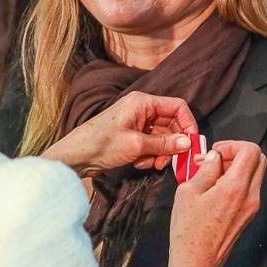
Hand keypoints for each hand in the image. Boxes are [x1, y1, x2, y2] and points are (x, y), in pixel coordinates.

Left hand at [41, 92, 197, 176]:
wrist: (75, 157)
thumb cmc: (101, 144)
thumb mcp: (136, 145)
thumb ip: (164, 143)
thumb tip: (188, 143)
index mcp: (143, 102)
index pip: (177, 107)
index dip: (188, 125)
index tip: (191, 144)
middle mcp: (141, 108)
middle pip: (171, 123)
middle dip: (172, 144)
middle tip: (169, 162)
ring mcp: (136, 122)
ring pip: (162, 136)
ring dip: (160, 152)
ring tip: (150, 164)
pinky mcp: (131, 135)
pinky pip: (151, 143)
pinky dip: (150, 154)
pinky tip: (139, 163)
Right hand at [167, 140, 265, 266]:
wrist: (197, 263)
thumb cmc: (188, 229)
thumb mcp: (188, 191)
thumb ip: (206, 169)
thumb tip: (215, 157)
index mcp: (236, 187)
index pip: (251, 150)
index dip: (233, 145)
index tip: (215, 152)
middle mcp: (251, 195)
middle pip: (259, 160)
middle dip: (238, 154)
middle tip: (215, 161)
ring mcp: (253, 207)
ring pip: (255, 174)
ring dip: (236, 168)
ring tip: (211, 176)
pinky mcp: (249, 215)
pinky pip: (249, 189)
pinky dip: (236, 181)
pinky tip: (215, 189)